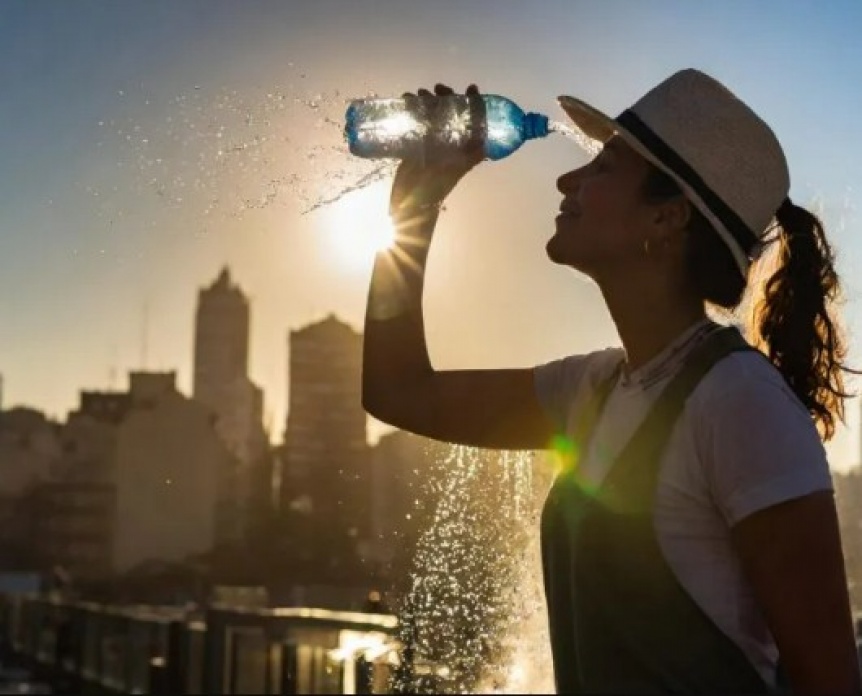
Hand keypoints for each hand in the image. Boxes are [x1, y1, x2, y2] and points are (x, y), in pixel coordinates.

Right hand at [389, 83, 484, 222]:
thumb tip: (486, 143)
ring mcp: (430, 146)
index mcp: (461, 150)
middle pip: (451, 115)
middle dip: (446, 98)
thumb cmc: (431, 191)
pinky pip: (415, 125)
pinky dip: (411, 112)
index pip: (473, 122)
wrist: (408, 209)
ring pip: (432, 117)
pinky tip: (405, 103)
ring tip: (416, 94)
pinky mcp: (413, 149)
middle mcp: (448, 145)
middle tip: (437, 89)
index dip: (475, 105)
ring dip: (427, 102)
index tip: (471, 89)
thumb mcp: (452, 172)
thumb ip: (468, 158)